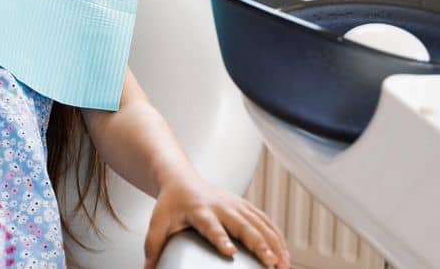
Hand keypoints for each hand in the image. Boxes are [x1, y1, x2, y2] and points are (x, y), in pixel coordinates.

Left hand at [143, 171, 289, 268]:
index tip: (230, 251)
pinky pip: (265, 221)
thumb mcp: (158, 221)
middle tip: (271, 262)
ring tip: (284, 265)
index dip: (221, 238)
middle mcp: (221, 206)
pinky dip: (277, 236)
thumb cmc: (171, 204)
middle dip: (259, 243)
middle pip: (243, 225)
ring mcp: (236, 204)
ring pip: (259, 223)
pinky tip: (286, 255)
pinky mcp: (244, 205)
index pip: (211, 225)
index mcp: (199, 210)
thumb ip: (153, 245)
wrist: (180, 178)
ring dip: (274, 243)